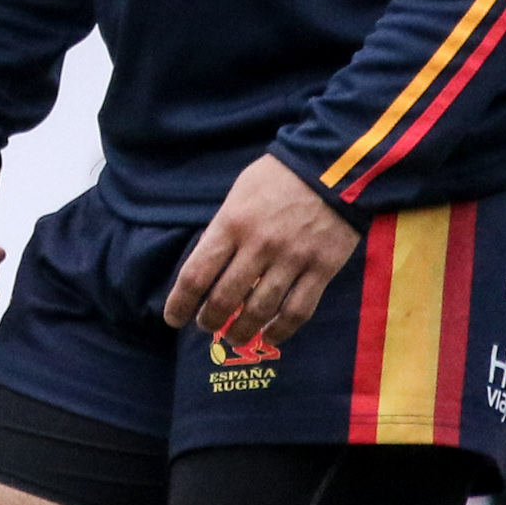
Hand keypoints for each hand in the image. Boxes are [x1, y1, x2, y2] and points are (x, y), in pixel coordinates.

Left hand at [161, 154, 359, 338]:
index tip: (173, 319)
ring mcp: (292, 260)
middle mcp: (259, 246)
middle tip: (205, 326)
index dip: (180, 303)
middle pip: (225, 299)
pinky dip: (280, 331)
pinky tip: (270, 337)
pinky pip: (298, 311)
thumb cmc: (278, 177)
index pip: (196, 275)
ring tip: (233, 337)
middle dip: (209, 320)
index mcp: (232, 224)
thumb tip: (208, 266)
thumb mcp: (238, 193)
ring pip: (260, 311)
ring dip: (241, 331)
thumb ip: (223, 229)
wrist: (332, 167)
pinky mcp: (322, 269)